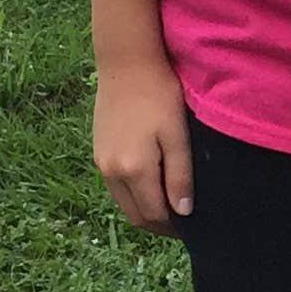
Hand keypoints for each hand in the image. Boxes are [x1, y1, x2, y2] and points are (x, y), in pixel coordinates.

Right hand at [93, 56, 193, 229]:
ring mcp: (101, 162)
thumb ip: (180, 176)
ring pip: (123, 202)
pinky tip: (151, 184)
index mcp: (133, 170)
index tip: (192, 227)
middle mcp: (111, 172)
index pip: (154, 214)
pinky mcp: (97, 151)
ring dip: (144, 209)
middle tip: (183, 222)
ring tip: (170, 205)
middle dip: (158, 224)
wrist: (127, 64)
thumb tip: (183, 212)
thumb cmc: (159, 96)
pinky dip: (133, 194)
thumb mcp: (177, 135)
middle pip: (135, 215)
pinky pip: (115, 186)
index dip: (173, 226)